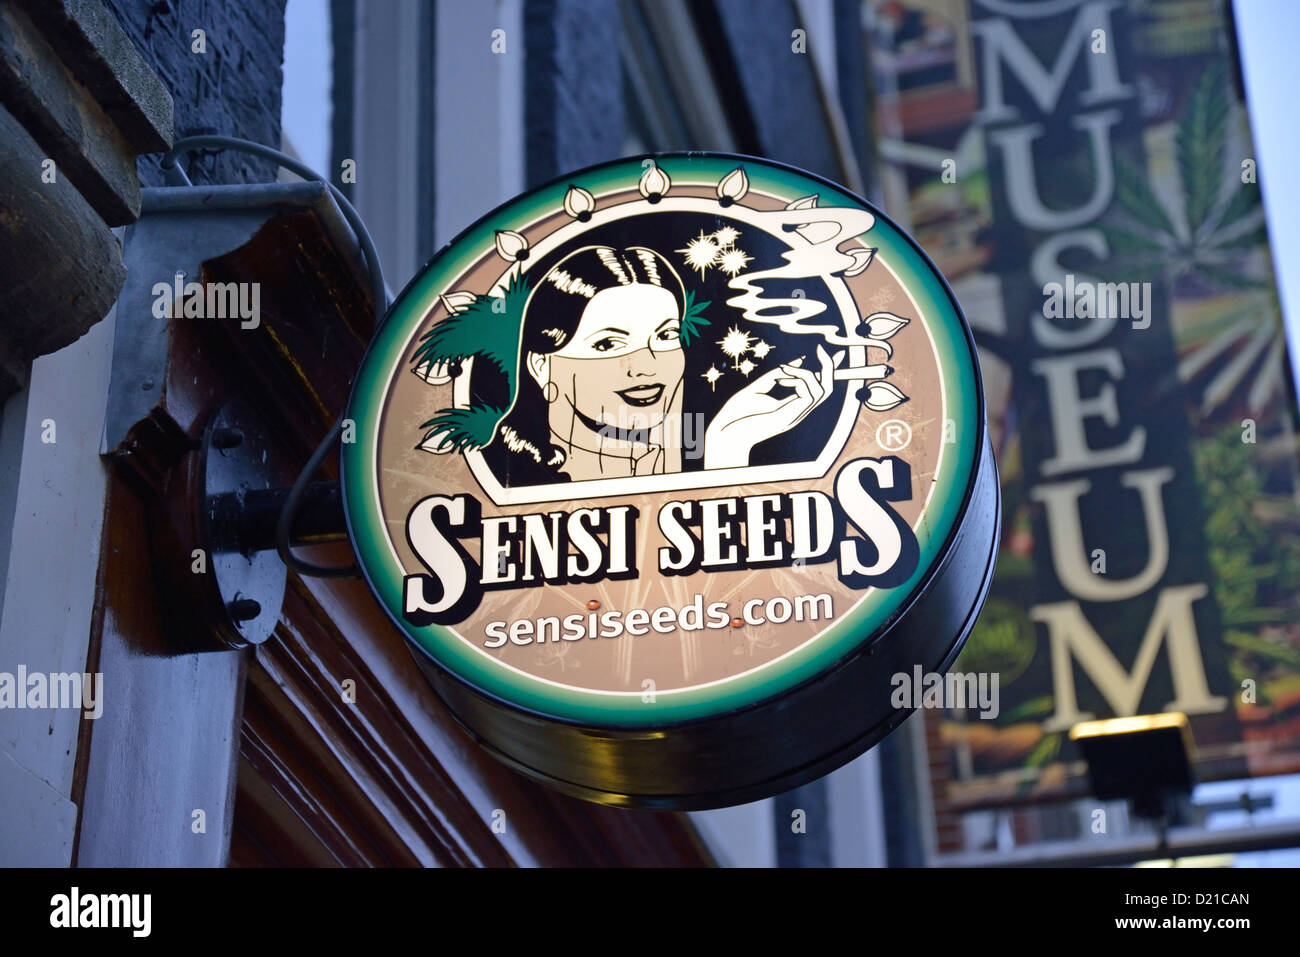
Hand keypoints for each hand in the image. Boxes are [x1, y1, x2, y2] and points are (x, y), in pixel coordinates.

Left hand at [704, 345, 843, 468]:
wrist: (724, 434)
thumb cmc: (736, 414)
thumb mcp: (757, 389)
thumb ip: (776, 376)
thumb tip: (793, 362)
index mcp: (791, 408)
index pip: (817, 390)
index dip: (827, 371)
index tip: (832, 353)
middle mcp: (797, 413)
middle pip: (827, 390)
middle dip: (829, 368)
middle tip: (820, 349)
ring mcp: (794, 416)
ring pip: (822, 390)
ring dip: (807, 372)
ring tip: (784, 369)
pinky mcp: (789, 417)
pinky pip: (809, 394)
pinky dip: (799, 378)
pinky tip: (782, 376)